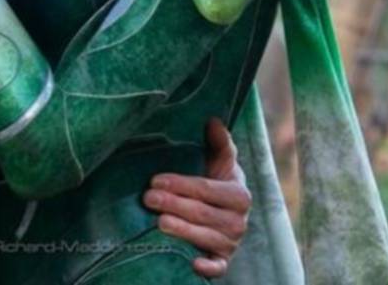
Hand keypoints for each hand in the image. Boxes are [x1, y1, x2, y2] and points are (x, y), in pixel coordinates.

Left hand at [144, 118, 250, 278]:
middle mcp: (239, 221)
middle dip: (174, 205)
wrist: (225, 215)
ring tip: (159, 223)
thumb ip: (218, 143)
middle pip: (204, 213)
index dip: (182, 184)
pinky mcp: (223, 261)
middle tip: (148, 198)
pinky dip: (208, 267)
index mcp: (239, 194)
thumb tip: (212, 119)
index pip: (207, 189)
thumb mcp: (219, 162)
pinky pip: (218, 267)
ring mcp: (231, 243)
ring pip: (206, 238)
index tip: (156, 180)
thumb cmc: (217, 183)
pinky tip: (192, 263)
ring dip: (183, 231)